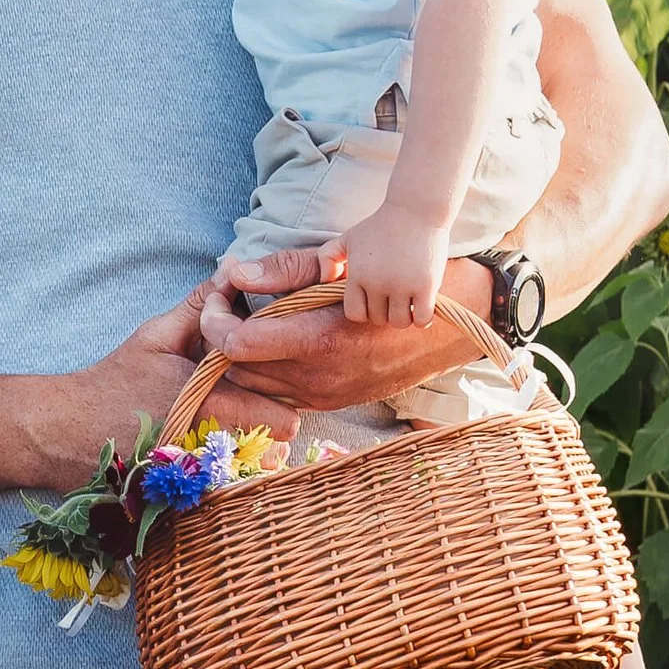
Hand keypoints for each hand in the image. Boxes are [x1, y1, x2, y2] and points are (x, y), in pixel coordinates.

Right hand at [38, 287, 296, 476]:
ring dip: (258, 447)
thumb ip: (202, 304)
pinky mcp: (192, 493)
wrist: (70, 431)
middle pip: (281, 446)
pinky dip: (237, 468)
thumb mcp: (157, 335)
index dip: (282, 398)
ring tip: (237, 426)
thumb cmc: (117, 381)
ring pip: (262, 467)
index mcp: (212, 403)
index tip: (267, 383)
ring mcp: (204, 476)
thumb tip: (234, 268)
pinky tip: (218, 447)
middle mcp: (215, 446)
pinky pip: (238, 483)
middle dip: (275, 423)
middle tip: (256, 402)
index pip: (285, 417)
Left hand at [206, 255, 498, 405]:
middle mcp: (318, 380)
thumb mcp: (343, 265)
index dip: (213, 317)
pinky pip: (280, 393)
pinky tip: (272, 339)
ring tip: (245, 317)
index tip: (216, 291)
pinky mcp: (332, 403)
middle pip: (236, 369)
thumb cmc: (399, 282)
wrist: (454, 325)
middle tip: (224, 301)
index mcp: (318, 342)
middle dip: (220, 335)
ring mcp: (326, 397)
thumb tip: (231, 271)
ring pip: (254, 386)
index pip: (235, 344)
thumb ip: (283, 270)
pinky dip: (265, 369)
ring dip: (240, 355)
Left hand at [331, 201, 453, 328]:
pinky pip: (422, 319)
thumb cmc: (381, 225)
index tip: (374, 301)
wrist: (416, 209)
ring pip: (399, 322)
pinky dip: (422, 319)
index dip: (364, 312)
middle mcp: (377, 283)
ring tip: (408, 303)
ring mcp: (402, 285)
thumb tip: (325, 281)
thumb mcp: (348, 237)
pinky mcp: (426, 285)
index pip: (355, 314)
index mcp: (358, 275)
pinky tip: (423, 305)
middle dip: (385, 312)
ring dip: (404, 317)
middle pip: (378, 319)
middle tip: (394, 299)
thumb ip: (327, 257)